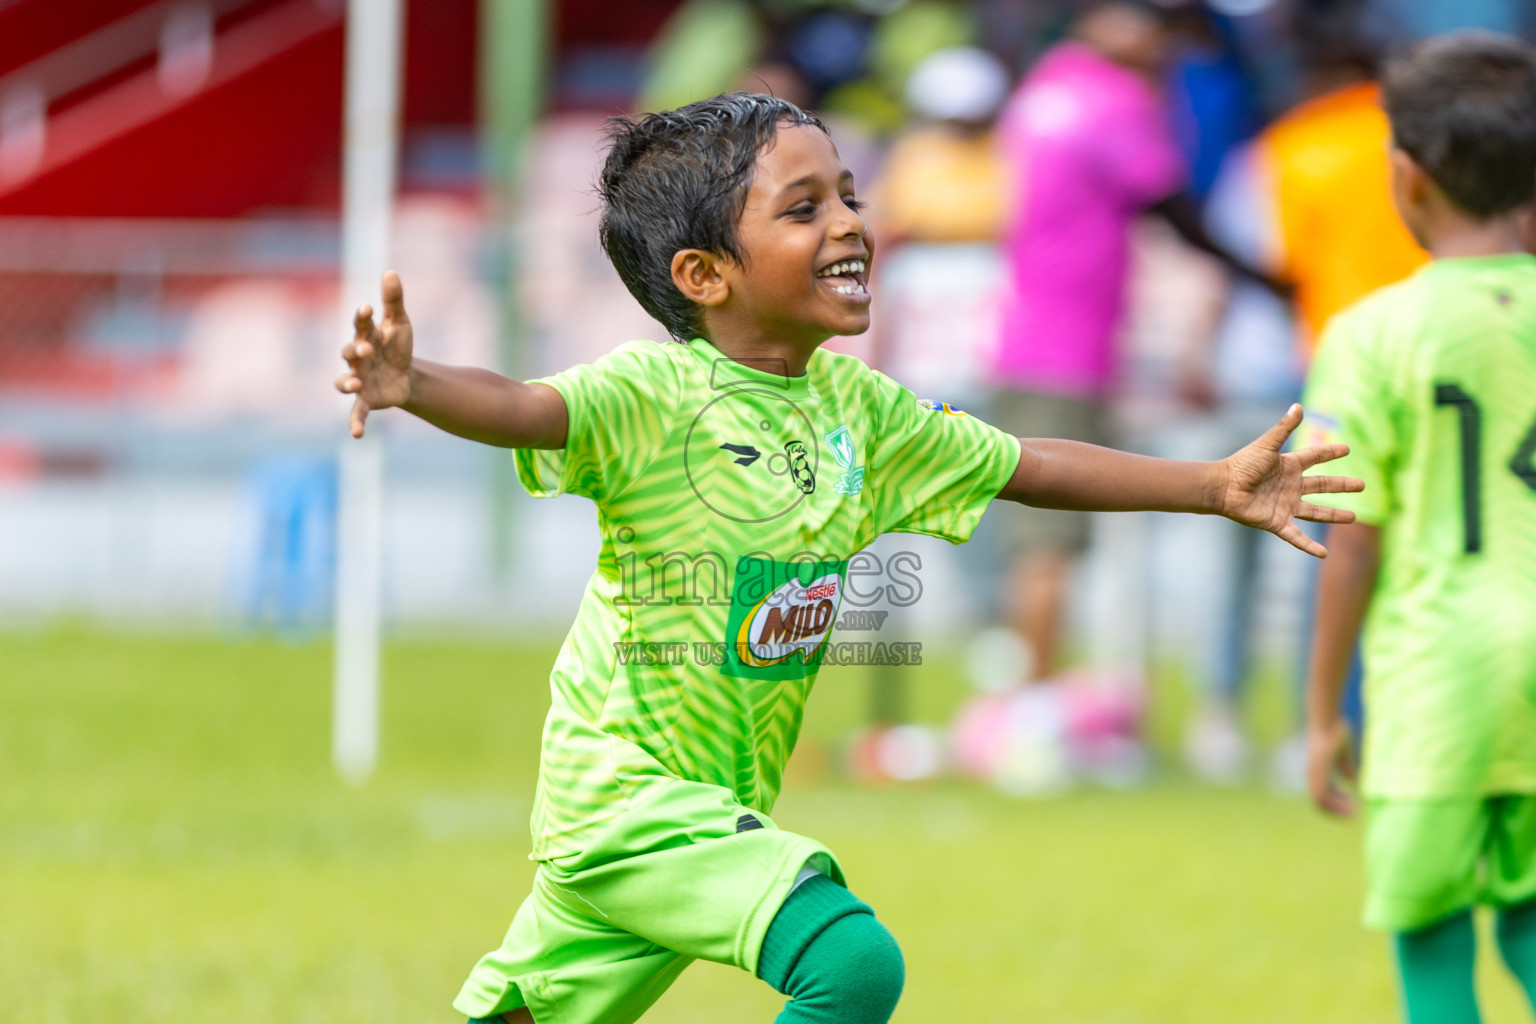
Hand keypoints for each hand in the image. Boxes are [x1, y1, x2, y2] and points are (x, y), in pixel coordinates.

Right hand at [335, 270, 412, 437]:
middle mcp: (356, 359)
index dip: (362, 318)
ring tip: (352, 385)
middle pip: (349, 353)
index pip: (360, 325)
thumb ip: (393, 301)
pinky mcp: (365, 400)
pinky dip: (355, 422)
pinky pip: (355, 412)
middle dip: (356, 350)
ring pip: (344, 381)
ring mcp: (358, 380)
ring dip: (345, 383)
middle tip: (365, 348)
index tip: (368, 309)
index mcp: (365, 337)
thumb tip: (390, 272)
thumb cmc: (398, 346)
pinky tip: (357, 434)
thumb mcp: (400, 324)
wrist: (406, 375)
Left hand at [1215, 404, 1362, 556]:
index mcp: (1288, 466)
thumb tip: (1299, 405)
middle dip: (1342, 486)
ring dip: (1334, 515)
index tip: (1347, 449)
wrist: (1222, 487)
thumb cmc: (1242, 465)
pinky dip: (1309, 545)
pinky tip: (1323, 553)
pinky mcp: (1277, 522)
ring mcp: (1285, 505)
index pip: (1315, 457)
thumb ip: (1284, 428)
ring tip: (1354, 517)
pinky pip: (1296, 536)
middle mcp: (1290, 486)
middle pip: (1322, 485)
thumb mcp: (1267, 445)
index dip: (1330, 453)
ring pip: (1316, 511)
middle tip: (1362, 484)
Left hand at [1307, 717, 1357, 816]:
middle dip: (1336, 811)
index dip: (1335, 805)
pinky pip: (1321, 793)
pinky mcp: (1317, 769)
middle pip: (1319, 802)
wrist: (1329, 718)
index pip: (1322, 796)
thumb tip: (1350, 779)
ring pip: (1319, 800)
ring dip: (1337, 809)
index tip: (1352, 809)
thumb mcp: (1343, 752)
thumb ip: (1345, 766)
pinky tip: (1350, 803)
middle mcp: (1312, 774)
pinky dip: (1335, 802)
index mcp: (1317, 772)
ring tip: (1354, 813)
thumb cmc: (1337, 732)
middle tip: (1354, 816)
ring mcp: (1313, 772)